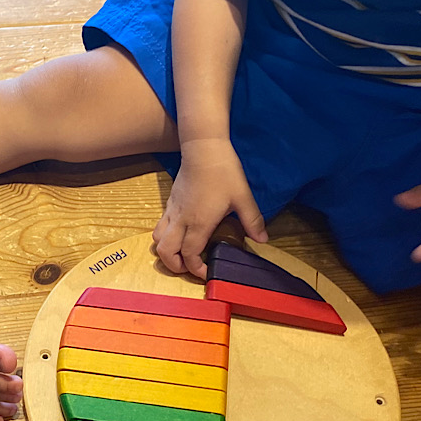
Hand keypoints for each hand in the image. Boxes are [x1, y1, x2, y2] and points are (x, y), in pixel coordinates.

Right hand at [153, 138, 266, 277]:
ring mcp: (173, 211)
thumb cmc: (223, 172)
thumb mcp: (243, 197)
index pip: (190, 255)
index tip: (207, 273)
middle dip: (175, 266)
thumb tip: (263, 240)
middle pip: (165, 253)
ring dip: (167, 251)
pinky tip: (181, 233)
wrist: (203, 148)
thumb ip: (252, 221)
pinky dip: (166, 236)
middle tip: (190, 267)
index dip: (196, 270)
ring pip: (157, 240)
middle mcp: (181, 220)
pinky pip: (160, 226)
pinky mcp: (170, 202)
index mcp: (199, 223)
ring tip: (182, 253)